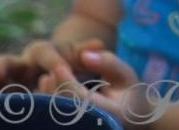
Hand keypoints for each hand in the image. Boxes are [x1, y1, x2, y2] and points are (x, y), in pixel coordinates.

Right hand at [0, 37, 102, 90]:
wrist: (62, 68)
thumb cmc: (72, 62)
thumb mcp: (80, 56)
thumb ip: (86, 52)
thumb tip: (99, 45)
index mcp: (42, 52)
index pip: (46, 53)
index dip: (53, 61)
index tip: (61, 69)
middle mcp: (22, 64)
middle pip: (10, 61)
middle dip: (3, 66)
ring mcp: (9, 79)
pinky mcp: (3, 93)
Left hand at [35, 45, 173, 125]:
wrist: (132, 117)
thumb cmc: (127, 93)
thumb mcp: (124, 74)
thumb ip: (108, 63)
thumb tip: (84, 55)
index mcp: (111, 112)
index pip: (80, 98)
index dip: (67, 81)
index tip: (59, 66)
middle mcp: (96, 124)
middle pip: (65, 109)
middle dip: (55, 89)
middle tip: (49, 73)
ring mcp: (85, 128)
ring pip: (57, 117)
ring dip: (48, 97)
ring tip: (46, 79)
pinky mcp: (77, 128)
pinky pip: (56, 120)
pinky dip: (49, 106)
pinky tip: (46, 93)